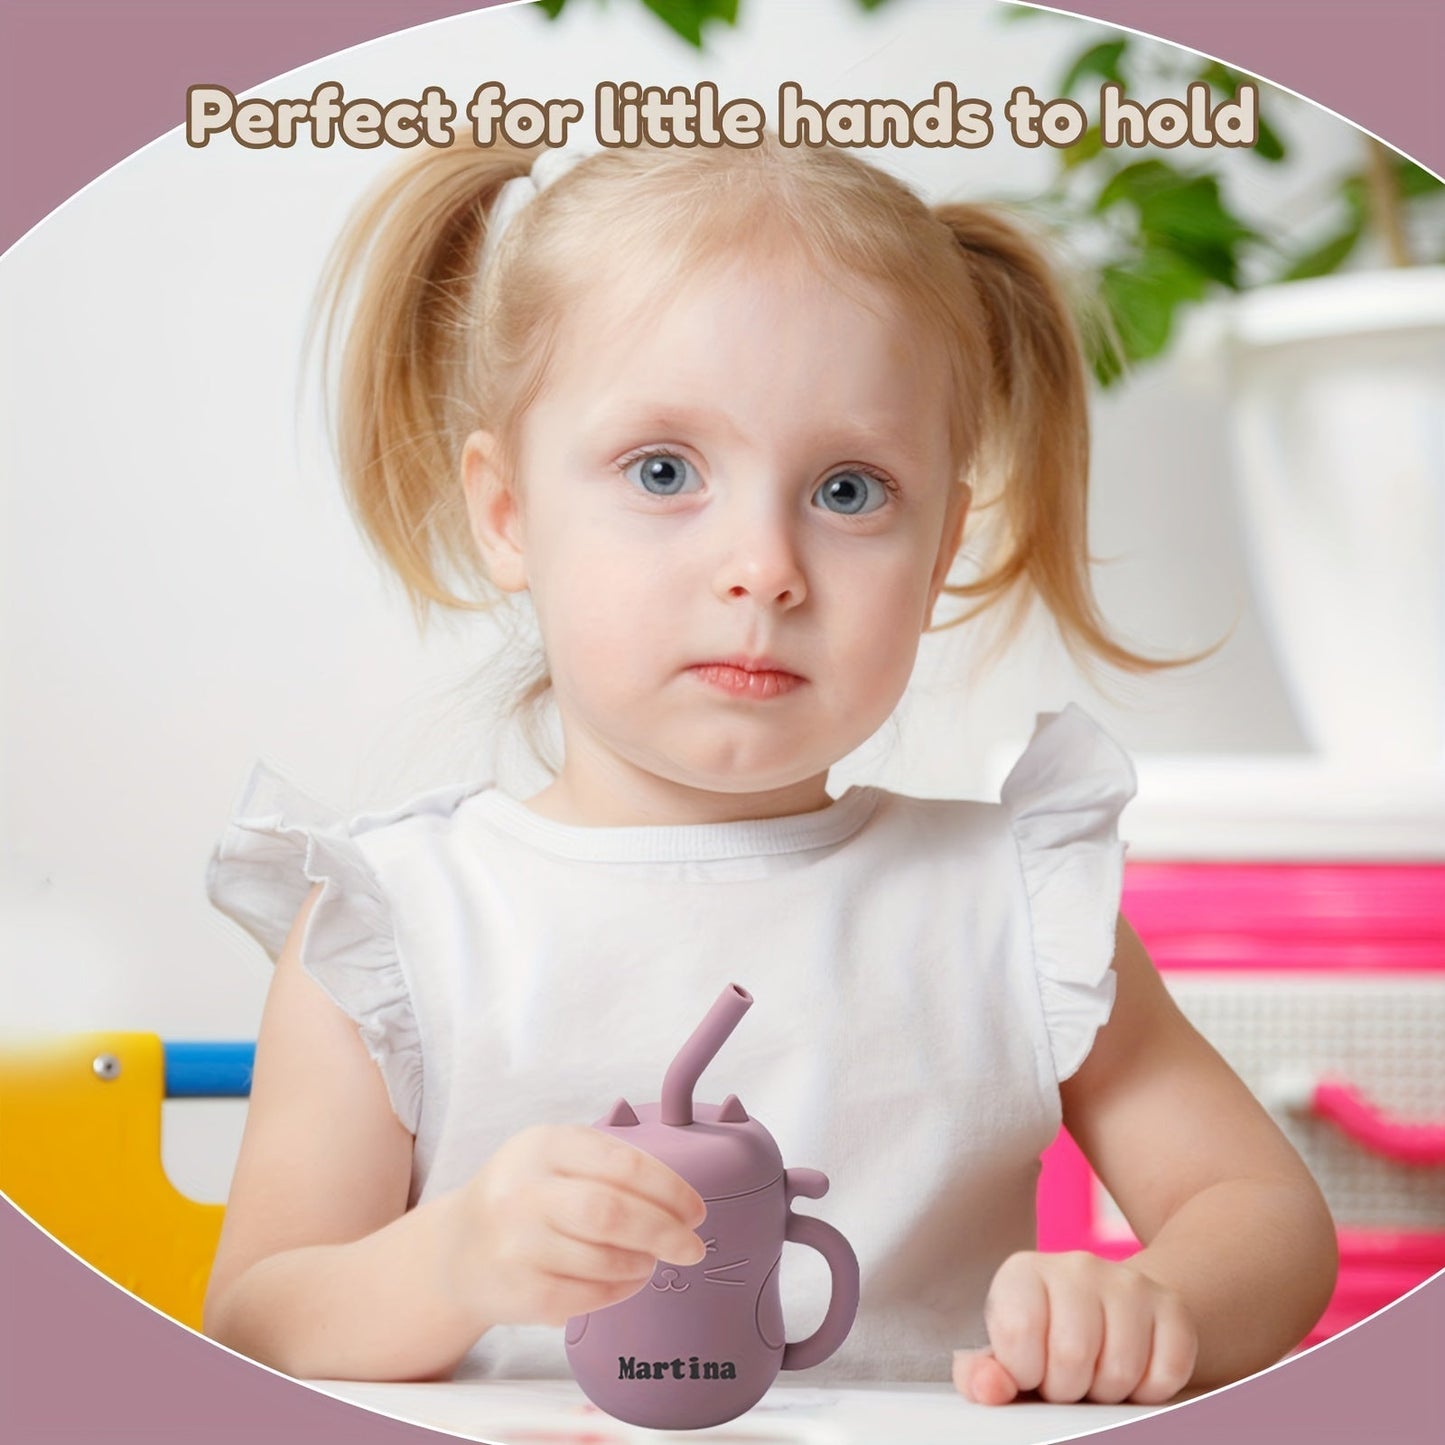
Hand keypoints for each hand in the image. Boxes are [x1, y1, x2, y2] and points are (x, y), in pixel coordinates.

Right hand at [447, 1124, 707, 1328]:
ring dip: (641, 1263)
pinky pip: (585, 1297)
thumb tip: (679, 1199)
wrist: (457, 1250)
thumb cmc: (525, 1197)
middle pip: (613, 1212)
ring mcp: (515, 1243)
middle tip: (692, 1248)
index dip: (668, 1190)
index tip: (695, 1211)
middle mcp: (523, 1190)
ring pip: (603, 1258)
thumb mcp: (555, 1158)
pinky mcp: (515, 1291)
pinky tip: (626, 1282)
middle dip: (664, 1232)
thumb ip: (609, 1165)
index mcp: (543, 1144)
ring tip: (649, 1261)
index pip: (621, 1163)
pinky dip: (618, 1291)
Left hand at [953, 1251, 1197, 1405]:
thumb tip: (987, 1389)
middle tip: (1066, 1377)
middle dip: (1067, 1388)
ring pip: (1120, 1370)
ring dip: (1107, 1392)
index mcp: (1024, 1272)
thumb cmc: (1046, 1340)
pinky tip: (1132, 1370)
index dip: (1025, 1371)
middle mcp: (1076, 1265)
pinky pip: (1167, 1373)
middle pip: (1071, 1357)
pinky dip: (1149, 1390)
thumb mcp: (1005, 1353)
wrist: (1108, 1311)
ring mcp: (1128, 1282)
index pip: (1017, 1333)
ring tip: (1095, 1373)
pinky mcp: (1171, 1306)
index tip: (1030, 1368)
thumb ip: (983, 1374)